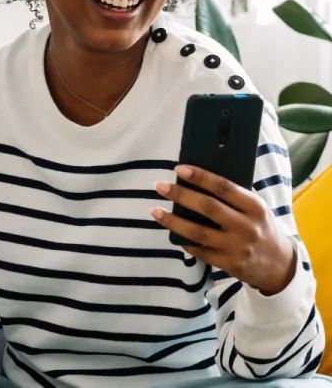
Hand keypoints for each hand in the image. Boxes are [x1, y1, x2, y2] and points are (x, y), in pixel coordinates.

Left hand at [150, 165, 295, 295]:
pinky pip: (200, 251)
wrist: (281, 266)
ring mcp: (237, 247)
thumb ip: (235, 197)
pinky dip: (184, 241)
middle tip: (159, 186)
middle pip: (208, 208)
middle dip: (180, 195)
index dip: (201, 177)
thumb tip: (198, 179)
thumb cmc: (262, 228)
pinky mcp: (229, 264)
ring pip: (198, 232)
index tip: (179, 169)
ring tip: (154, 210)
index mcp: (255, 207)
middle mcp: (246, 227)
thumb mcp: (257, 209)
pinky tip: (172, 232)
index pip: (225, 187)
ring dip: (173, 221)